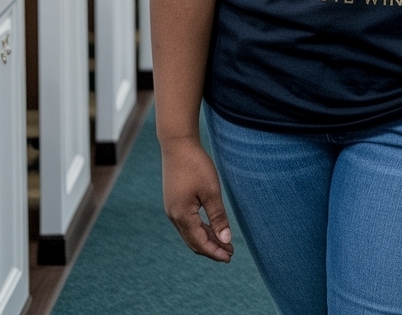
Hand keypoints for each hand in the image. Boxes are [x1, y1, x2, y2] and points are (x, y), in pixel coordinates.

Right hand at [161, 136, 233, 263]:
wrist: (178, 144)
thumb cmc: (196, 165)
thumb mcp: (211, 191)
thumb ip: (218, 217)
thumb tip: (225, 239)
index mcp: (182, 215)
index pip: (200, 243)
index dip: (215, 252)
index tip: (230, 257)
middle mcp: (174, 216)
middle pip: (193, 241)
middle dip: (212, 248)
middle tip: (229, 253)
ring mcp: (172, 209)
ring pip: (190, 233)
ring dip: (206, 239)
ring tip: (224, 242)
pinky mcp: (174, 202)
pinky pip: (187, 223)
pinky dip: (200, 229)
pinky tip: (211, 227)